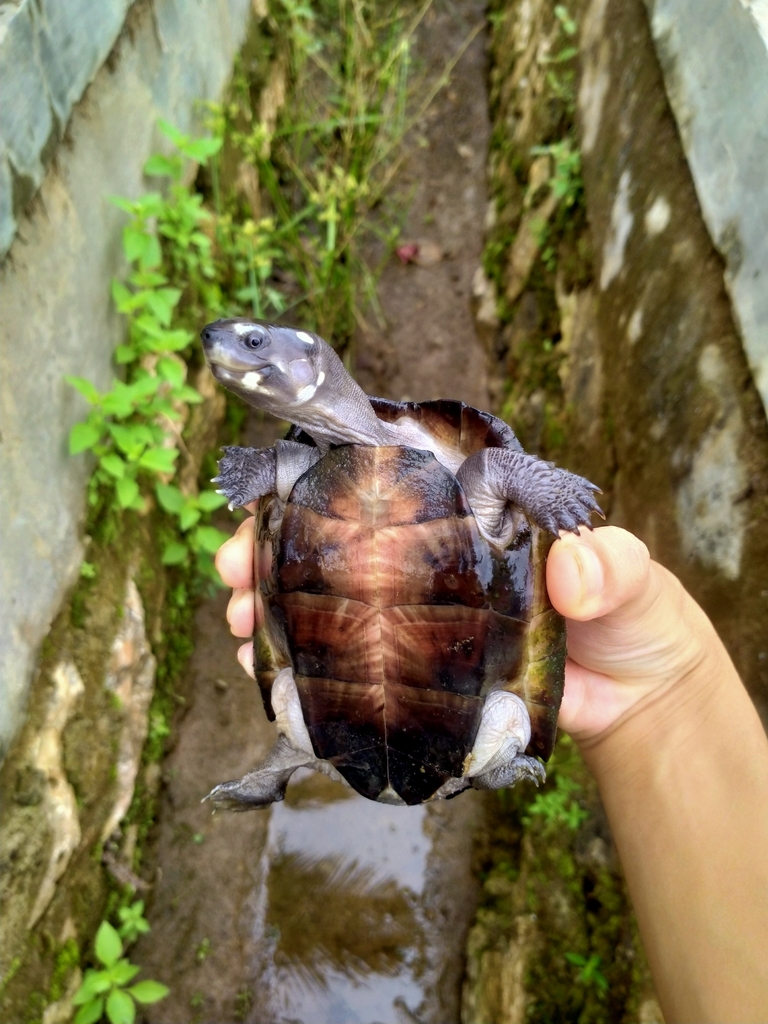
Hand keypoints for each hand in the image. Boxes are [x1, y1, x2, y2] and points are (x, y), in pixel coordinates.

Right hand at [217, 519, 718, 745]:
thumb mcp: (630, 579)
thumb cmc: (633, 616)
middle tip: (231, 568)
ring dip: (271, 607)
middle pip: (336, 540)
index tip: (270, 494)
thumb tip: (571, 572)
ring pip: (328, 601)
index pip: (383, 482)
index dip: (320, 481)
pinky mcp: (416, 676)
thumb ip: (611, 567)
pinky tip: (264, 675)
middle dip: (272, 548)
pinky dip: (300, 670)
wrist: (637, 698)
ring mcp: (415, 617)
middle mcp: (427, 559)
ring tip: (237, 626)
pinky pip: (347, 668)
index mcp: (465, 515)